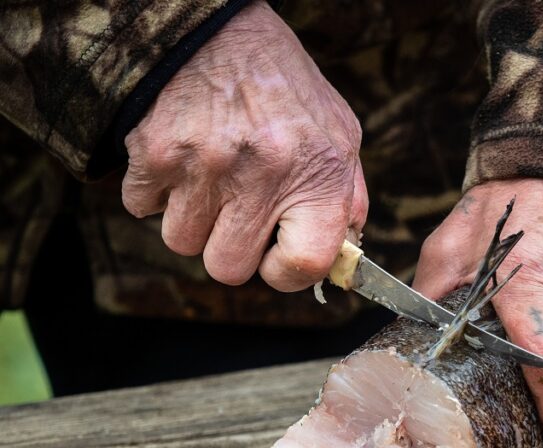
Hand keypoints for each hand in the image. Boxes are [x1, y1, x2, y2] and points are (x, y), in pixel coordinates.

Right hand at [121, 0, 367, 290]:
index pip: (304, 266)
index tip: (278, 255)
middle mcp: (263, 175)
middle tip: (237, 212)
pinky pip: (142, 208)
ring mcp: (205, 167)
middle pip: (228, 268)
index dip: (286, 272)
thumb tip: (343, 253)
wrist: (214, 25)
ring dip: (192, 220)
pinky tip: (181, 160)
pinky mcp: (156, 153)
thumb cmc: (283, 84)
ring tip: (210, 178)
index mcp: (317, 176)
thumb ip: (346, 197)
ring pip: (181, 242)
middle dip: (230, 248)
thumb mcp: (339, 133)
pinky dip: (156, 193)